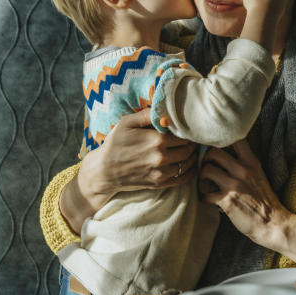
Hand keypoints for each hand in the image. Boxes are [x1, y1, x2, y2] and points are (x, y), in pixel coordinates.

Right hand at [62, 108, 197, 232]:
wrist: (103, 171)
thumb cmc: (114, 144)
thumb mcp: (126, 123)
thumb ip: (147, 114)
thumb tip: (165, 110)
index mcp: (156, 140)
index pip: (184, 135)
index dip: (187, 132)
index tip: (186, 129)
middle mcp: (161, 158)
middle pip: (188, 149)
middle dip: (191, 144)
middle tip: (190, 139)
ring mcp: (161, 173)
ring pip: (188, 164)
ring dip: (192, 157)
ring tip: (190, 150)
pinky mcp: (159, 184)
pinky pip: (183, 179)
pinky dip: (190, 172)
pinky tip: (190, 166)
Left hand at [200, 139, 291, 250]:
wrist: (273, 224)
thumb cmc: (265, 201)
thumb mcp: (259, 176)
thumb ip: (246, 165)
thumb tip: (228, 156)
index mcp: (252, 163)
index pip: (236, 140)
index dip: (222, 139)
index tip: (216, 145)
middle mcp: (243, 171)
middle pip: (214, 152)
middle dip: (206, 159)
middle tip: (208, 166)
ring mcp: (234, 185)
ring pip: (207, 170)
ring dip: (202, 176)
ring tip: (205, 182)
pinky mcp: (227, 201)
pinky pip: (206, 194)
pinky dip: (204, 197)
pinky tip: (208, 200)